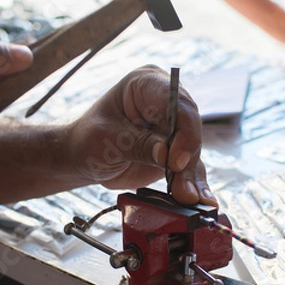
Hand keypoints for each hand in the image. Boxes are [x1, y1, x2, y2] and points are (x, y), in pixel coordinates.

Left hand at [69, 65, 216, 206]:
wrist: (82, 157)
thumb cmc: (88, 138)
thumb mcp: (106, 139)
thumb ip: (137, 145)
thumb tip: (166, 155)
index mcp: (147, 84)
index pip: (176, 101)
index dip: (183, 130)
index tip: (175, 160)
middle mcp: (166, 101)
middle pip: (190, 127)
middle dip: (188, 158)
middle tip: (184, 187)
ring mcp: (174, 127)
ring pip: (193, 151)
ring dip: (192, 177)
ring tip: (190, 200)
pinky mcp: (176, 151)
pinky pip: (191, 167)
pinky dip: (194, 185)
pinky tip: (202, 201)